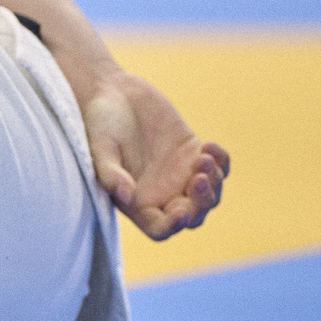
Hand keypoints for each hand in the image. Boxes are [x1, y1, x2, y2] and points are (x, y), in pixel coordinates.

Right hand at [79, 69, 229, 239]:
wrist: (111, 92)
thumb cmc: (98, 123)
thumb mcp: (99, 147)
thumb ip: (111, 173)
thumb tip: (126, 195)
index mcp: (136, 201)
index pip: (160, 228)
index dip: (173, 226)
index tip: (181, 211)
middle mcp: (161, 194)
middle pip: (193, 216)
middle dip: (201, 202)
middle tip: (198, 178)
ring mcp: (181, 175)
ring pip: (210, 195)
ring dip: (214, 181)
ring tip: (203, 156)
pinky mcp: (193, 153)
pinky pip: (219, 168)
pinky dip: (222, 162)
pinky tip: (210, 147)